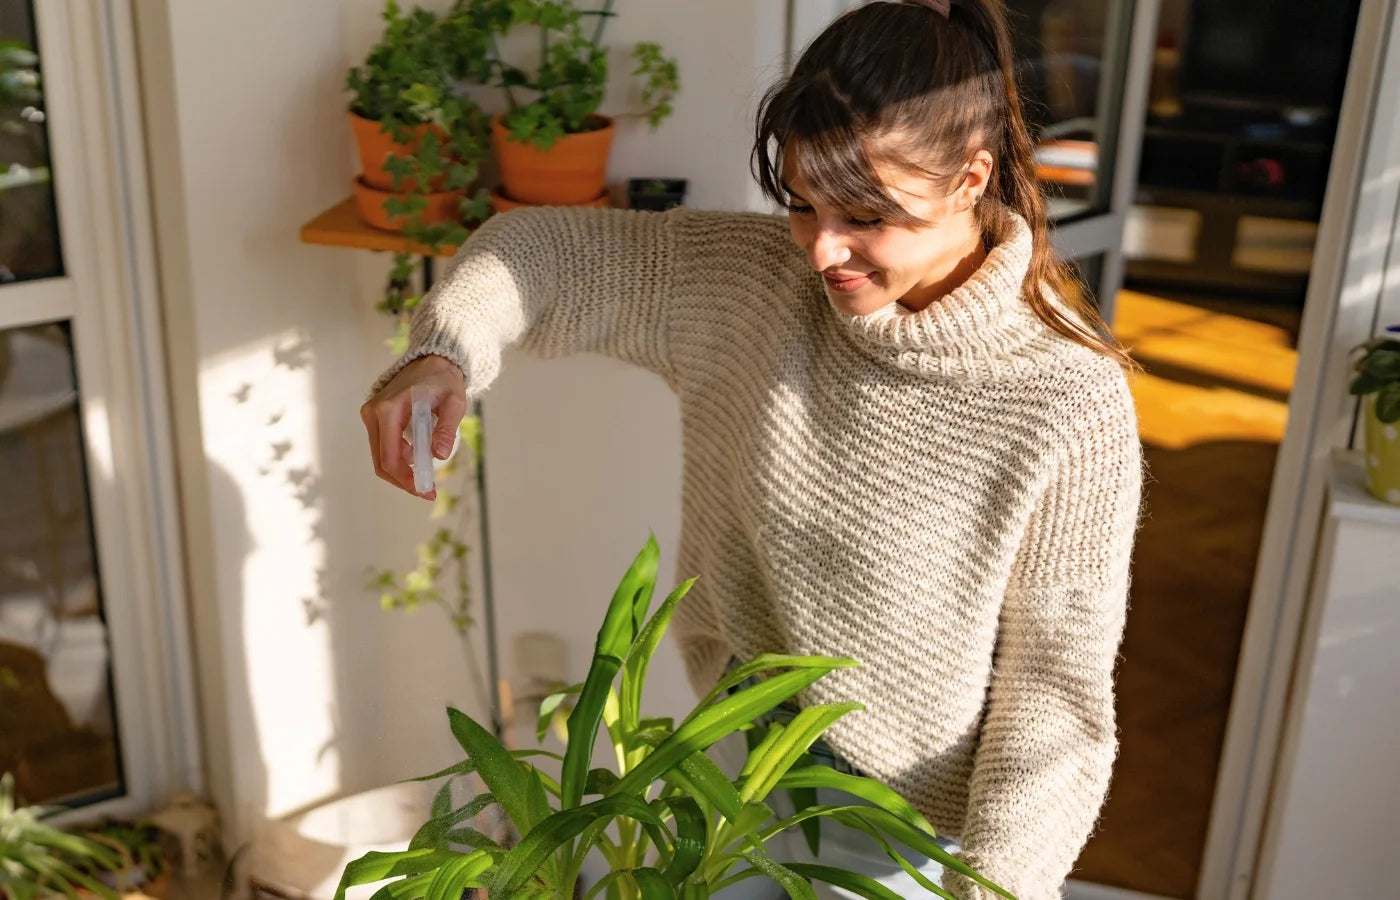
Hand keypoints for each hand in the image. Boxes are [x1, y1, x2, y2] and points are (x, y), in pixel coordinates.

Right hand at [360, 354, 466, 498]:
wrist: (431, 362)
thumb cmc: (443, 382)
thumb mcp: (454, 403)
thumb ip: (446, 428)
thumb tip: (438, 455)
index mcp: (388, 410)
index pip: (390, 457)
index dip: (406, 480)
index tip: (427, 490)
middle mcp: (373, 413)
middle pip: (381, 463)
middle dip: (404, 481)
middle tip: (428, 491)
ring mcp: (371, 416)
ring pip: (381, 458)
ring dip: (402, 472)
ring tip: (428, 475)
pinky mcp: (375, 419)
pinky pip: (384, 448)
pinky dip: (400, 460)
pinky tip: (419, 459)